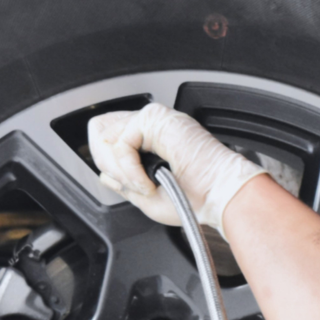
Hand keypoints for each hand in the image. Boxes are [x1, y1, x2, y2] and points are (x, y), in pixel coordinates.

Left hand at [86, 102, 278, 230]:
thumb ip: (124, 183)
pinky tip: (148, 182)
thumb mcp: (148, 197)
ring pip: (106, 138)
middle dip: (106, 164)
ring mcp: (153, 120)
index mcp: (151, 138)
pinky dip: (130, 170)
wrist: (219, 196)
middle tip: (132, 185)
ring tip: (144, 186)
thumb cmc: (196, 199)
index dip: (106, 160)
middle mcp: (150, 126)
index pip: (108, 136)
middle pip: (100, 131)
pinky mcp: (155, 120)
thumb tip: (105, 175)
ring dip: (120, 170)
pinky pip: (122, 144)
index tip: (125, 183)